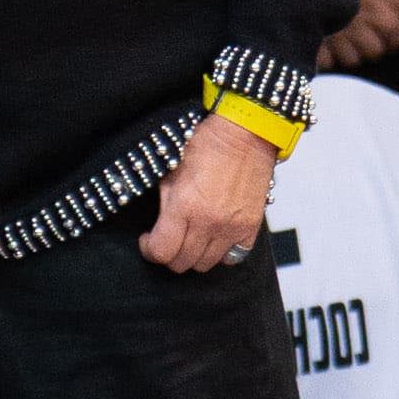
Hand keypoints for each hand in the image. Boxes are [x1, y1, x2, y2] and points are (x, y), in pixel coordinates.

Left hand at [141, 110, 276, 276]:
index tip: (147, 241)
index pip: (161, 251)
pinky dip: (221, 253)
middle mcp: (209, 222)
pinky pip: (234, 257)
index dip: (149, 250)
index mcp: (184, 206)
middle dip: (169, 254)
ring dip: (194, 255)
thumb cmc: (207, 145)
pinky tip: (214, 238)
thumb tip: (157, 226)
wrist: (245, 134)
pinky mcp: (251, 228)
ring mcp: (232, 228)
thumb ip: (164, 204)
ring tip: (190, 238)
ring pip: (206, 264)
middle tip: (167, 240)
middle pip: (182, 262)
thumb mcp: (171, 171)